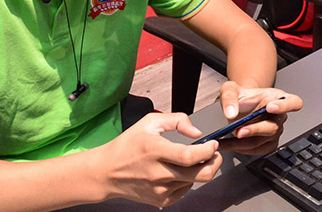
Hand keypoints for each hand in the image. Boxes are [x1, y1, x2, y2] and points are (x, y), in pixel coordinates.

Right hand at [96, 112, 222, 206]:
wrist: (107, 172)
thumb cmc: (127, 146)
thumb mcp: (149, 122)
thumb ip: (176, 120)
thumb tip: (196, 132)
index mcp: (154, 151)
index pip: (189, 156)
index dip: (208, 150)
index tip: (213, 144)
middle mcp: (158, 173)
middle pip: (200, 174)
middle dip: (215, 163)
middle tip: (214, 154)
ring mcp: (160, 190)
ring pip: (195, 181)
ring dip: (199, 169)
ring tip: (190, 160)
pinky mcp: (162, 200)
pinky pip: (186, 189)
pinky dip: (188, 179)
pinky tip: (177, 170)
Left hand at [216, 81, 302, 154]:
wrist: (237, 107)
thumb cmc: (241, 97)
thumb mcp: (231, 89)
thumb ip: (230, 97)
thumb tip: (231, 113)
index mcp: (279, 98)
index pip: (293, 102)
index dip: (284, 106)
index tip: (270, 107)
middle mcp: (280, 116)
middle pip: (273, 127)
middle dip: (255, 130)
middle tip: (239, 131)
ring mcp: (275, 132)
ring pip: (262, 141)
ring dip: (243, 143)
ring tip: (226, 141)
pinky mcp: (267, 144)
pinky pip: (256, 150)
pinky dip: (241, 149)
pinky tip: (229, 145)